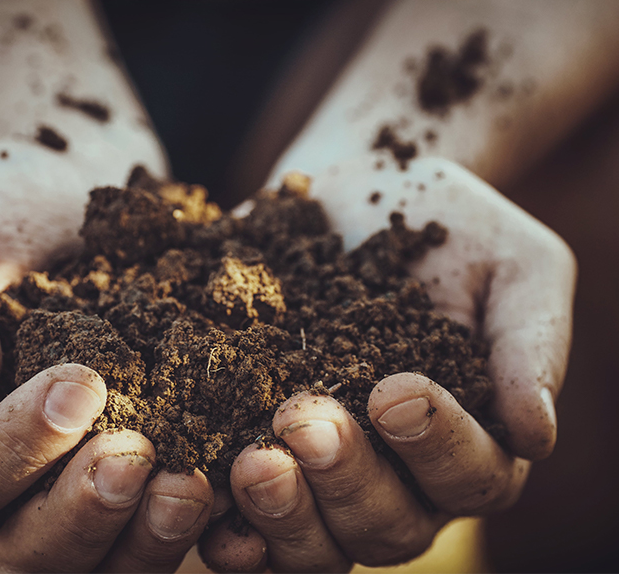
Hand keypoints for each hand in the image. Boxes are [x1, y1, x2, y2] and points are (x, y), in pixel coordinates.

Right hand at [0, 140, 211, 570]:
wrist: (81, 191)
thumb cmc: (1, 203)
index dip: (15, 449)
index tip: (80, 385)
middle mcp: (10, 470)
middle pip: (26, 545)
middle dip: (81, 514)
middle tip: (133, 459)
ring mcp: (79, 474)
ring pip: (100, 554)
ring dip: (145, 537)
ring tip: (191, 486)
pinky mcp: (148, 457)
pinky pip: (162, 518)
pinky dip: (198, 519)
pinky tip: (233, 479)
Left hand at [200, 157, 574, 570]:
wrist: (360, 192)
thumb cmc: (451, 227)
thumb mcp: (516, 266)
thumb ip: (531, 344)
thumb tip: (536, 432)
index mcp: (468, 441)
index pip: (468, 475)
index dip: (435, 445)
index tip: (394, 389)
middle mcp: (397, 476)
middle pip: (384, 524)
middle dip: (345, 480)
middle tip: (306, 422)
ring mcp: (323, 475)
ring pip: (314, 539)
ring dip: (282, 512)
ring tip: (252, 461)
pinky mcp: (255, 449)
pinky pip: (240, 516)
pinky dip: (223, 520)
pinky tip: (196, 491)